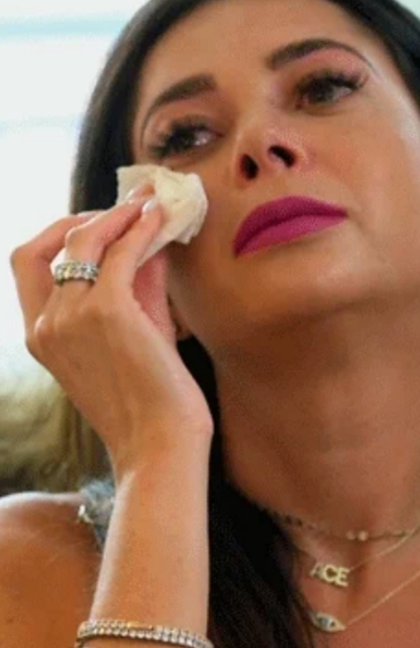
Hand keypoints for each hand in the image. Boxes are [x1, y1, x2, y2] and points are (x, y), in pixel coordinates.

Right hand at [10, 184, 214, 477]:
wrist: (160, 443)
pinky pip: (120, 252)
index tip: (98, 221)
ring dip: (118, 215)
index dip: (59, 233)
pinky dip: (141, 228)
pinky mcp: (105, 311)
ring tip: (151, 203)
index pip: (27, 264)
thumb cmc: (153, 400)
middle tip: (127, 207)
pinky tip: (162, 218)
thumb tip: (151, 240)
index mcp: (39, 335)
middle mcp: (44, 323)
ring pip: (83, 241)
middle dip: (85, 217)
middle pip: (44, 244)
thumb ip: (136, 289)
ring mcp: (69, 316)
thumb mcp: (134, 335)